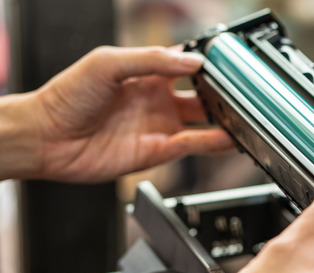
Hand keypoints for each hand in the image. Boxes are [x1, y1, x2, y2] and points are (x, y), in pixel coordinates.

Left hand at [11, 45, 232, 181]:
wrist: (47, 137)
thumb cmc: (67, 96)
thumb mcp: (108, 63)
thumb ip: (152, 60)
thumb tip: (193, 62)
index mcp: (145, 73)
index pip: (185, 64)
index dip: (207, 61)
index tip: (228, 61)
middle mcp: (156, 99)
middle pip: (201, 94)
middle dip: (222, 92)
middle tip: (243, 90)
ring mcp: (159, 125)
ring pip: (202, 122)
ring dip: (224, 119)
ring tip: (246, 116)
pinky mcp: (158, 151)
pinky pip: (193, 145)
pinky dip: (213, 142)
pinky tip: (230, 137)